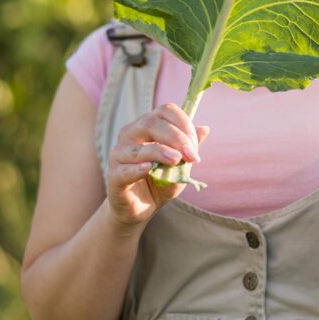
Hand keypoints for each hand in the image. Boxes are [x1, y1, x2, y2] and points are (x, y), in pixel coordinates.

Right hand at [106, 103, 208, 228]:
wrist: (141, 209)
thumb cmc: (160, 183)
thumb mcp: (180, 165)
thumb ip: (188, 147)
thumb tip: (205, 128)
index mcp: (146, 126)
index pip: (165, 111)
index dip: (183, 123)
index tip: (195, 145)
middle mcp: (129, 134)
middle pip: (151, 123)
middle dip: (176, 137)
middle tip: (192, 155)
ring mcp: (118, 154)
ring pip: (138, 148)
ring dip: (160, 152)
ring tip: (176, 160)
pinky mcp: (114, 175)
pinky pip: (125, 170)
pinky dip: (137, 169)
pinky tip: (149, 169)